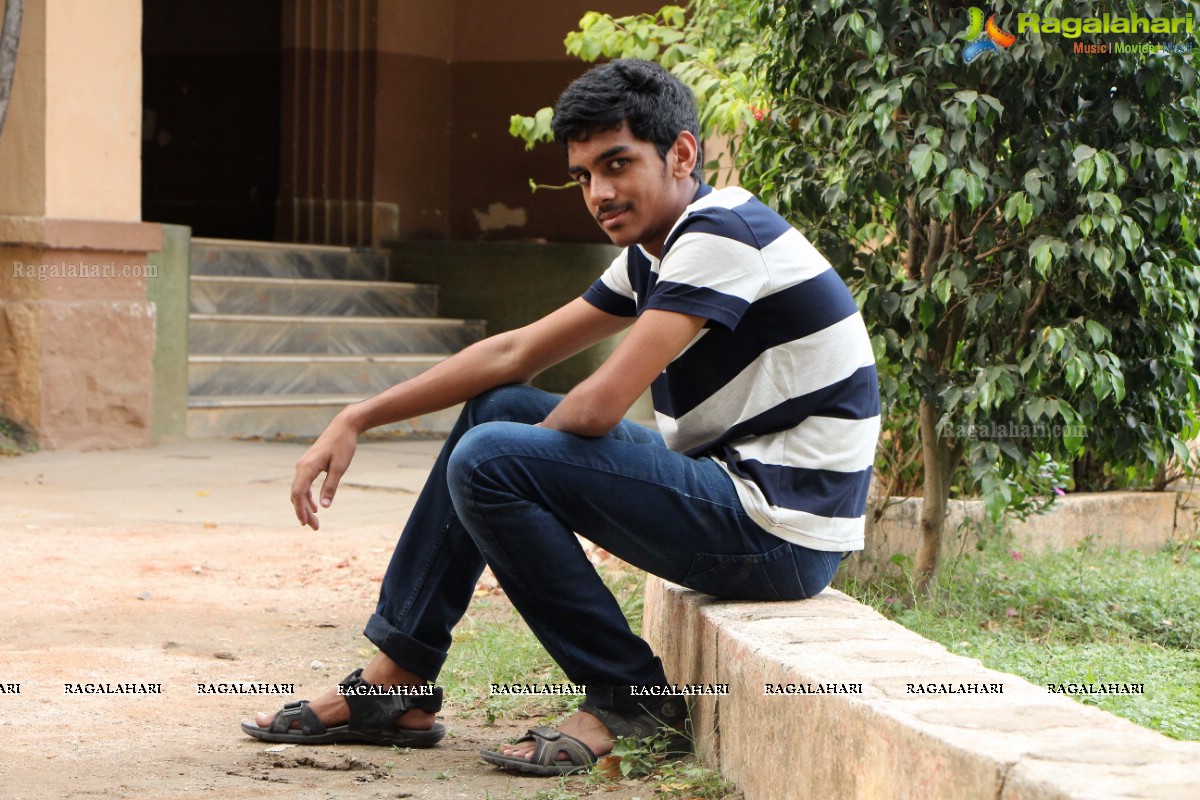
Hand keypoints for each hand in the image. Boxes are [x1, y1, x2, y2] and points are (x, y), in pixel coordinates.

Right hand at [290, 414, 358, 529]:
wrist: (344, 426)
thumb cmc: (343, 445)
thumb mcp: (340, 468)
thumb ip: (331, 486)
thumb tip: (325, 507)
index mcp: (307, 467)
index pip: (298, 493)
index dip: (300, 510)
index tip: (306, 523)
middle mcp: (301, 466)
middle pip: (297, 494)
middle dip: (304, 512)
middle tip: (314, 528)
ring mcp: (304, 465)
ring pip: (300, 491)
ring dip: (306, 506)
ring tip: (314, 522)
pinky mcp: (309, 465)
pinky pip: (304, 484)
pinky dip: (308, 497)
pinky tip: (316, 507)